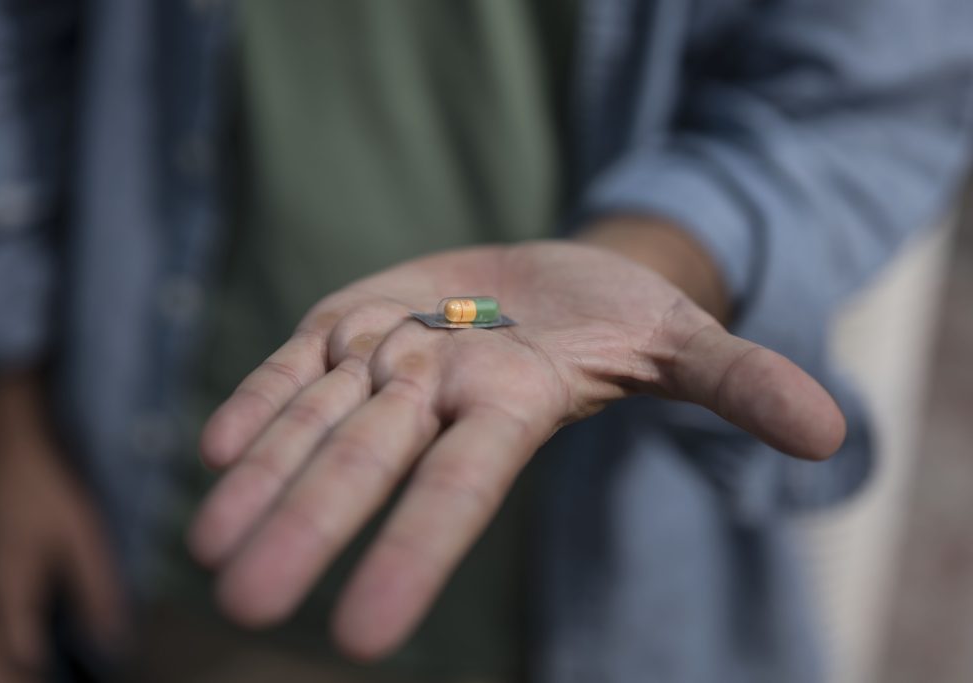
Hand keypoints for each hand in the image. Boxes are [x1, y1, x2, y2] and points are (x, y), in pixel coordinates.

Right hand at [0, 377, 125, 673]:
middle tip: (80, 626)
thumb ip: (96, 593)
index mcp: (5, 591)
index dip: (49, 662)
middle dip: (41, 639)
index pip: (21, 652)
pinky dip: (18, 591)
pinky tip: (44, 571)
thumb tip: (113, 640)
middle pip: (7, 634)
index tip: (83, 657)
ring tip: (65, 600)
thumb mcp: (82, 541)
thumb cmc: (46, 491)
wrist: (5, 441)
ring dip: (29, 613)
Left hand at [189, 240, 844, 658]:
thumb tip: (830, 435)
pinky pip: (294, 367)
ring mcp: (384, 362)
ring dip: (260, 477)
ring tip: (208, 544)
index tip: (357, 635)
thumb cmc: (617, 321)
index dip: (415, 552)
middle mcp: (437, 397)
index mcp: (511, 409)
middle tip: (243, 602)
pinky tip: (214, 447)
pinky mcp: (346, 325)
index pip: (461, 490)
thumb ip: (736, 385)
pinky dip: (258, 400)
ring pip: (314, 419)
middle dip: (308, 524)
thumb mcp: (681, 342)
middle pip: (367, 462)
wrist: (545, 284)